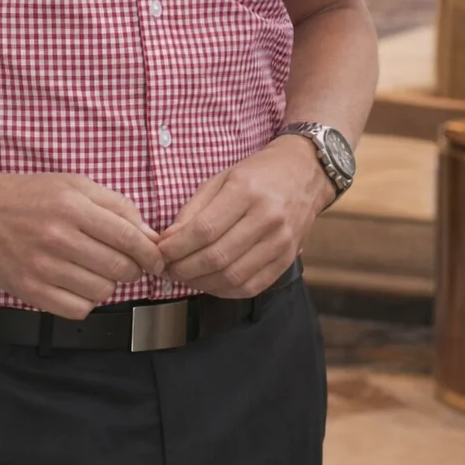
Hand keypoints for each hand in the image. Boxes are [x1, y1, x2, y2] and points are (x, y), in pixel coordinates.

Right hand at [0, 171, 163, 319]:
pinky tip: (78, 284)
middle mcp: (57, 238)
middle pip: (120, 269)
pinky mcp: (30, 291)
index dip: (151, 254)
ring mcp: (42, 268)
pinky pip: (78, 309)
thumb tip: (149, 236)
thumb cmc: (30, 196)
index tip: (157, 260)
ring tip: (95, 270)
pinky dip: (86, 301)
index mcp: (72, 207)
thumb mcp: (76, 185)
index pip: (129, 239)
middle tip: (125, 263)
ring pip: (102, 292)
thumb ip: (117, 206)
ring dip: (108, 284)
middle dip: (132, 269)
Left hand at [158, 137, 334, 297]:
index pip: (203, 230)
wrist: (304, 173)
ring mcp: (281, 242)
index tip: (159, 253)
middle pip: (217, 257)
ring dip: (201, 283)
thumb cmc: (258, 173)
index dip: (176, 248)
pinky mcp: (288, 259)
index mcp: (245, 191)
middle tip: (167, 269)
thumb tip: (167, 240)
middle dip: (184, 269)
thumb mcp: (220, 179)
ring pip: (233, 277)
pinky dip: (225, 290)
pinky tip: (210, 282)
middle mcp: (267, 218)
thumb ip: (193, 210)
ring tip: (185, 277)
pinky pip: (252, 286)